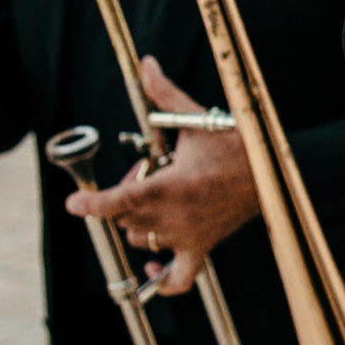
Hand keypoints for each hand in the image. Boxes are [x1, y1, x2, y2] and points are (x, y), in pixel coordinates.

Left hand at [65, 56, 259, 295]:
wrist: (271, 174)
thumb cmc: (235, 147)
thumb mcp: (197, 120)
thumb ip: (165, 95)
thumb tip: (146, 65)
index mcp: (172, 187)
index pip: (121, 200)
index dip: (92, 203)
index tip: (74, 203)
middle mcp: (176, 217)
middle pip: (126, 218)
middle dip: (123, 196)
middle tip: (145, 172)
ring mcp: (189, 237)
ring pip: (140, 240)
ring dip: (136, 223)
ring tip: (154, 200)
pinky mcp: (202, 248)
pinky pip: (178, 279)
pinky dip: (160, 279)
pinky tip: (150, 266)